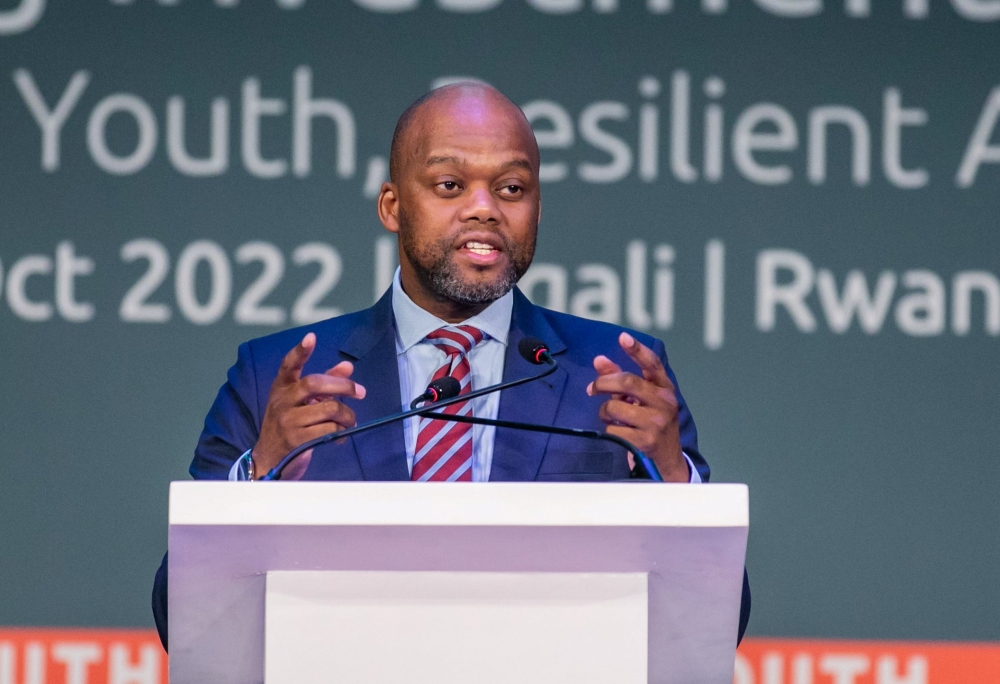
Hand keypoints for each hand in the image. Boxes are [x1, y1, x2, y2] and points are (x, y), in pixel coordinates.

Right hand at [252, 333, 365, 479]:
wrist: (269, 460)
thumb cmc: (289, 425)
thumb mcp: (301, 403)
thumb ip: (324, 383)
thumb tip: (347, 366)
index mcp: (281, 388)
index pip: (288, 365)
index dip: (300, 351)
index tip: (311, 338)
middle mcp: (282, 401)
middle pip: (315, 383)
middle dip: (343, 385)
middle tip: (360, 392)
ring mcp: (288, 421)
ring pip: (328, 409)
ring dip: (347, 415)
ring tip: (350, 420)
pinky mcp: (296, 440)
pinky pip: (329, 430)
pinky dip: (341, 432)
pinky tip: (341, 435)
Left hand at [587, 332, 688, 481]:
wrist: (667, 459)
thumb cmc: (651, 423)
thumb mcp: (641, 399)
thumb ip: (620, 379)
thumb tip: (599, 360)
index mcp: (665, 388)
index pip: (652, 364)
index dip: (637, 350)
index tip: (623, 338)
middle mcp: (664, 402)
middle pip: (627, 381)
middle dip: (603, 382)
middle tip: (593, 388)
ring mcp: (656, 422)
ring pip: (614, 406)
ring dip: (605, 411)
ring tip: (611, 417)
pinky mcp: (646, 441)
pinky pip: (613, 429)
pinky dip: (609, 430)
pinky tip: (618, 432)